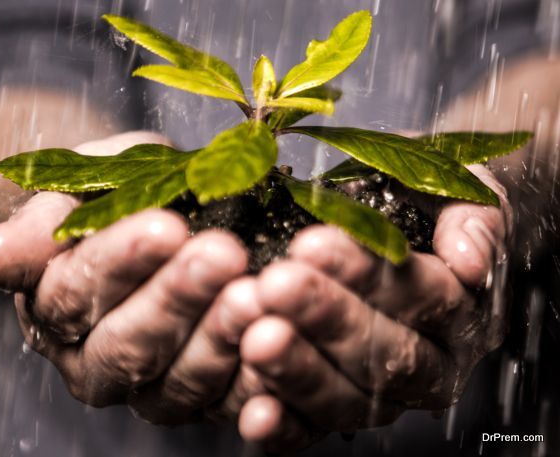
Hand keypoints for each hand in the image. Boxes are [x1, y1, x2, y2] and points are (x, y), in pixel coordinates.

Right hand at [0, 132, 264, 424]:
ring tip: (255, 295)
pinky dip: (253, 381)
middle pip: (129, 343)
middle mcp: (95, 361)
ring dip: (219, 339)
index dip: (121, 261)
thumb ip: (45, 223)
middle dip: (177, 297)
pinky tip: (279, 344)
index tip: (166, 226)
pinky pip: (226, 402)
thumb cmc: (120, 198)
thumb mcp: (82, 191)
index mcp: (56, 311)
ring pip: (178, 380)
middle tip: (222, 255)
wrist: (162, 218)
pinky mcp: (200, 401)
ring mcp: (149, 388)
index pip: (80, 291)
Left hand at [236, 165, 510, 451]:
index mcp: (464, 314)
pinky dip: (285, 427)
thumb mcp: (459, 197)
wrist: (410, 236)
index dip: (368, 273)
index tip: (311, 244)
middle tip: (277, 285)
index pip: (425, 296)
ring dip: (300, 370)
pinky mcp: (337, 412)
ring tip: (256, 337)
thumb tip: (469, 258)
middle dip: (327, 318)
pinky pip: (313, 431)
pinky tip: (254, 411)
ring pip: (348, 397)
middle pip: (386, 354)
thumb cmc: (426, 214)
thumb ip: (475, 221)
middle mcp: (431, 365)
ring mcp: (384, 397)